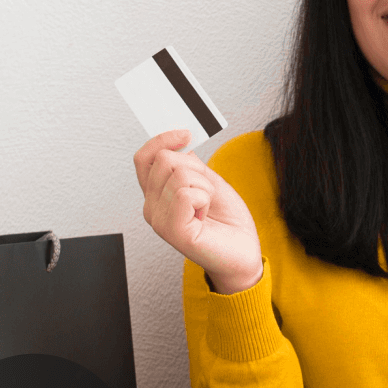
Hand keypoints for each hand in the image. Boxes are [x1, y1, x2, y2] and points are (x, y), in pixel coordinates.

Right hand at [133, 129, 263, 292]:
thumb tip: (179, 143)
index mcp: (157, 195)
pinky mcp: (172, 230)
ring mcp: (159, 220)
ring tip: (206, 208)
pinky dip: (204, 199)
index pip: (144, 157)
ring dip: (204, 186)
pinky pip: (185, 193)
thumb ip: (189, 164)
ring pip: (179, 173)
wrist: (243, 253)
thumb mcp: (209, 181)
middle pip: (165, 159)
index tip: (186, 134)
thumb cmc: (227, 223)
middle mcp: (152, 207)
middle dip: (196, 169)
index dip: (162, 140)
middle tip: (206, 193)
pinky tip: (204, 216)